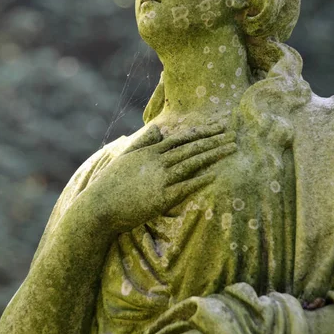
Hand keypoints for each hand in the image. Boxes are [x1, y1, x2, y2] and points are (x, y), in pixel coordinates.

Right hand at [87, 123, 236, 232]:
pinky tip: (215, 174)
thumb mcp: (126, 156)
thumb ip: (144, 141)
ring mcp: (160, 180)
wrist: (100, 207)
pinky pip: (185, 187)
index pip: (182, 138)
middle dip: (214, 140)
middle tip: (233, 133)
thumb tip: (158, 129)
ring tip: (231, 148)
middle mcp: (157, 162)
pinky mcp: (161, 199)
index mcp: (150, 152)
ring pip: (192, 163)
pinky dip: (200, 180)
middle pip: (192, 148)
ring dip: (213, 155)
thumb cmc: (111, 183)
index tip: (218, 126)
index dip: (202, 131)